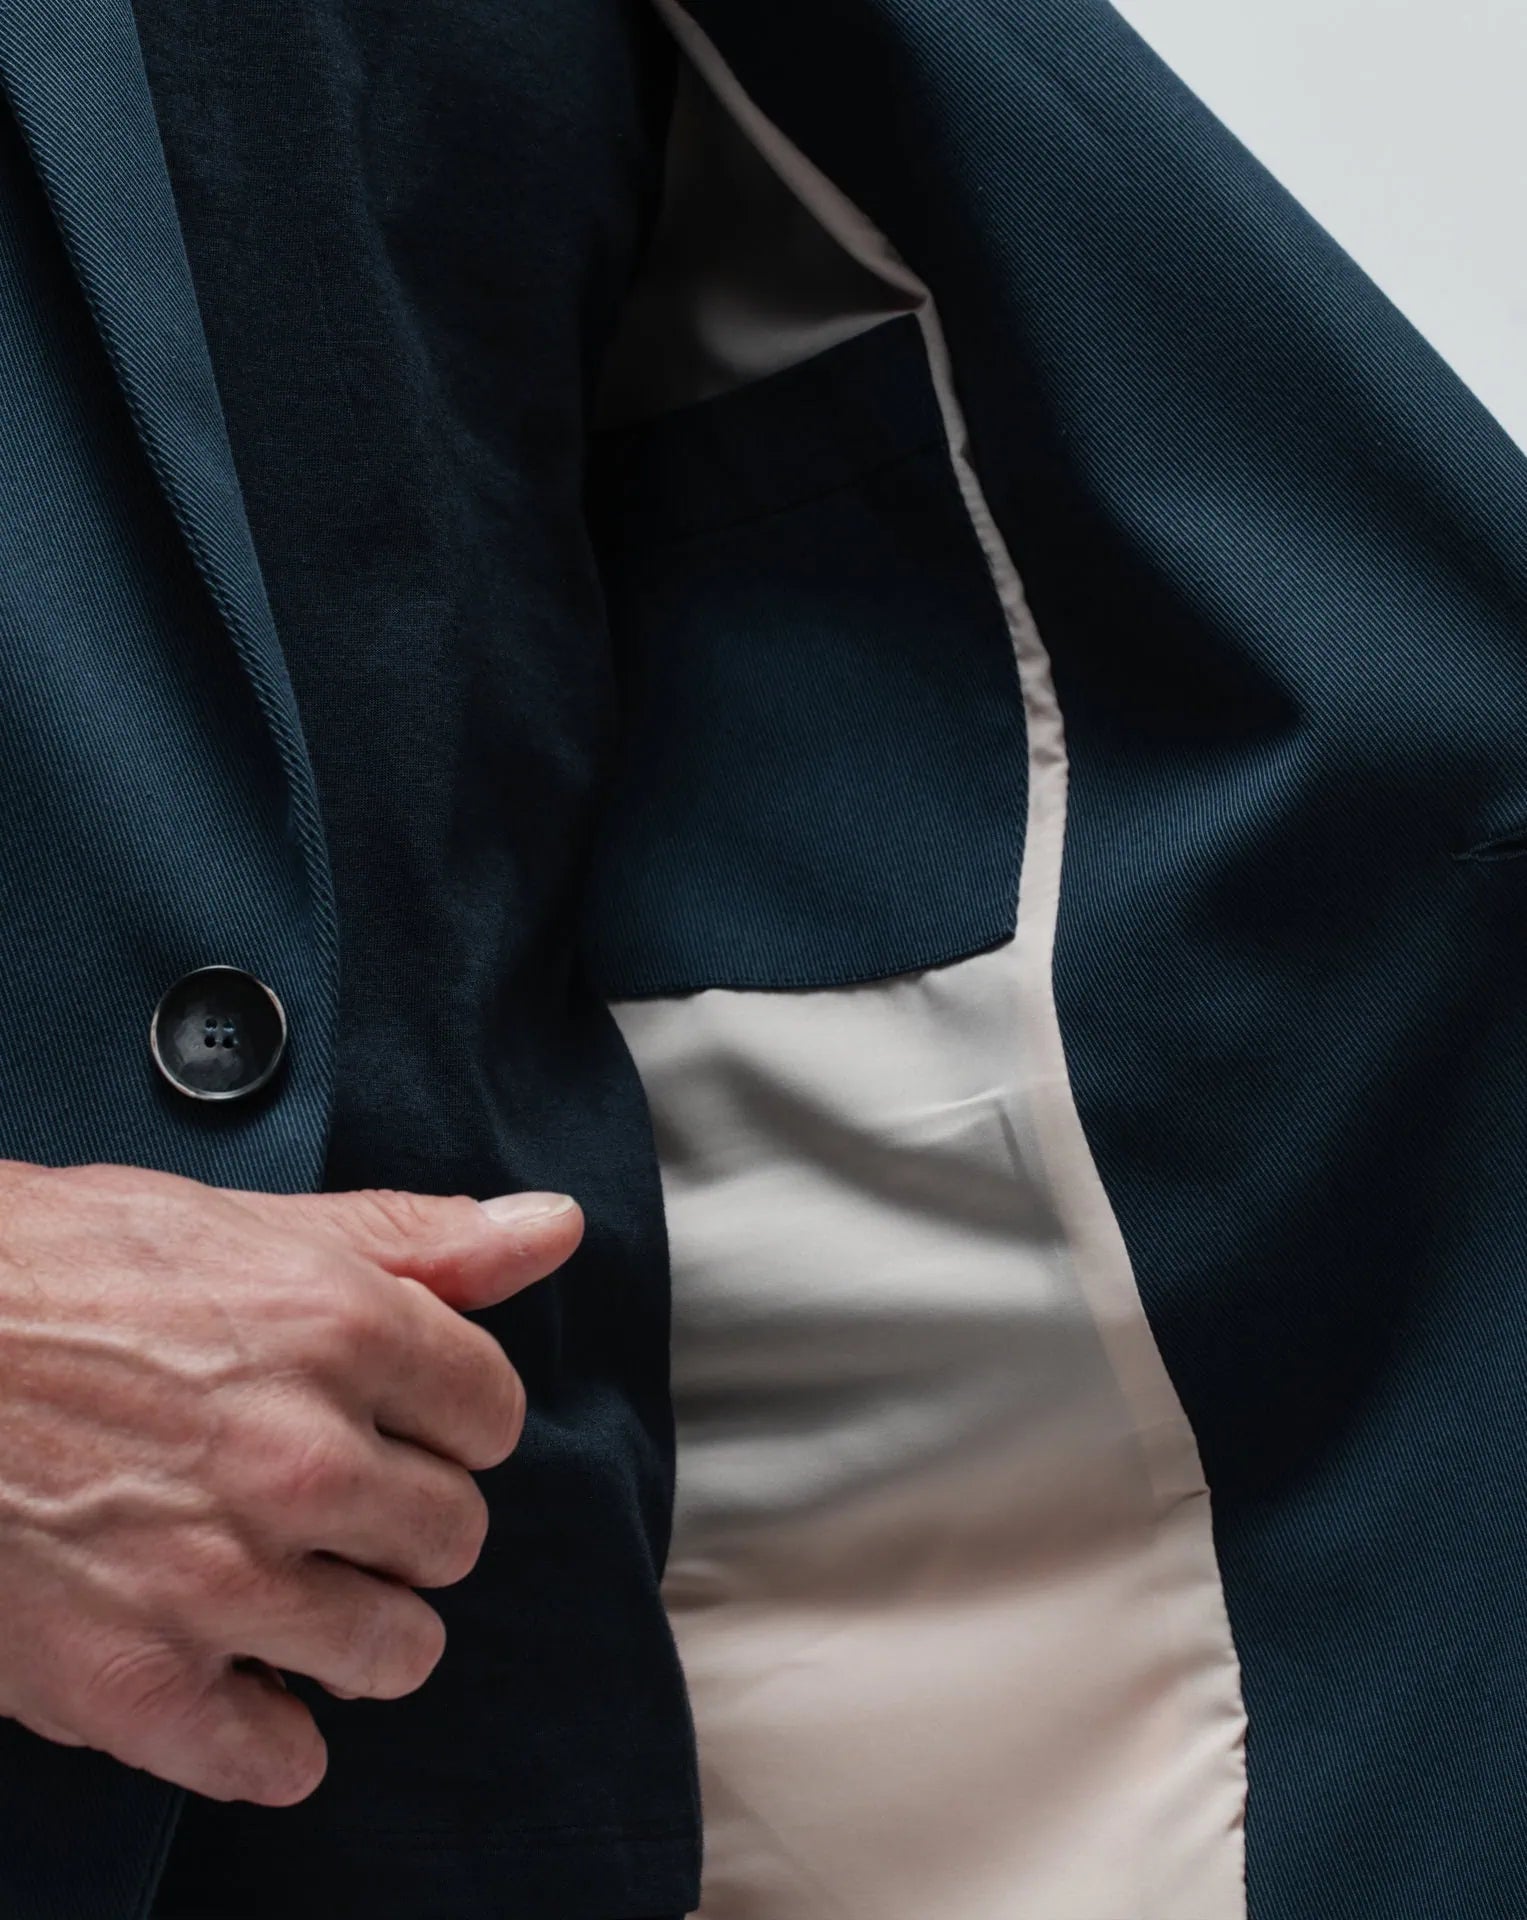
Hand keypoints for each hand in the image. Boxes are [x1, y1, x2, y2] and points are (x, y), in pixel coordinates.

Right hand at [0, 1158, 581, 1805]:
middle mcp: (299, 1458)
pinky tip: (235, 1680)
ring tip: (294, 1590)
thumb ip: (420, 1240)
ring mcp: (221, 1580)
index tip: (394, 1420)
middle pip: (454, 1536)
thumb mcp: (246, 1225)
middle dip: (404, 1521)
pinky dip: (269, 1734)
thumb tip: (554, 1228)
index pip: (492, 1414)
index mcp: (340, 1330)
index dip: (444, 1417)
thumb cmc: (53, 1273)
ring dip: (358, 1630)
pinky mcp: (136, 1684)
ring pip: (396, 1651)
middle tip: (328, 1501)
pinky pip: (281, 1760)